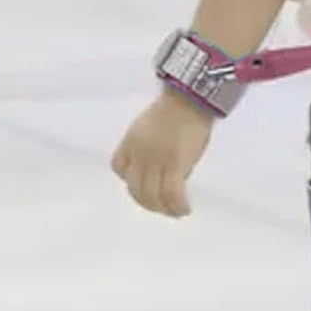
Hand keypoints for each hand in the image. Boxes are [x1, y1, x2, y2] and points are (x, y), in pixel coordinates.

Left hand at [110, 90, 213, 217]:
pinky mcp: (174, 166)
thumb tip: (163, 164)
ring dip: (162, 208)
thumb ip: (149, 144)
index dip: (130, 180)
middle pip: (135, 189)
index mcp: (129, 142)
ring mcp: (155, 162)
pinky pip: (172, 195)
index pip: (119, 168)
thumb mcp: (150, 124)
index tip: (144, 185)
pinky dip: (177, 206)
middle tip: (161, 206)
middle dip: (147, 202)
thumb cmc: (177, 106)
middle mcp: (138, 155)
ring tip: (174, 211)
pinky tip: (184, 210)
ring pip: (152, 196)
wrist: (190, 98)